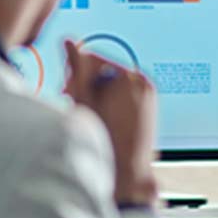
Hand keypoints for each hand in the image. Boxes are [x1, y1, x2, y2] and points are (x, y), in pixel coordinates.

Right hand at [64, 41, 158, 205]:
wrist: (127, 176)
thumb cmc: (104, 140)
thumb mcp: (83, 101)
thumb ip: (77, 68)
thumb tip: (69, 41)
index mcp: (131, 77)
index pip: (95, 59)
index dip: (76, 73)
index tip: (67, 90)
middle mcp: (144, 83)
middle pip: (105, 71)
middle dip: (86, 84)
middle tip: (74, 102)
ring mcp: (149, 96)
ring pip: (114, 84)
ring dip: (97, 93)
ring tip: (89, 114)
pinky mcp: (149, 109)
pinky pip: (124, 96)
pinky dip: (110, 102)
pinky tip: (102, 119)